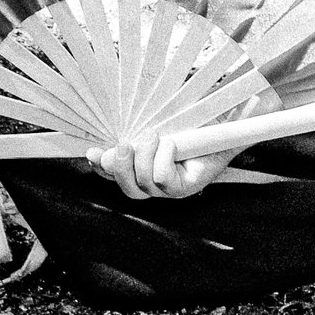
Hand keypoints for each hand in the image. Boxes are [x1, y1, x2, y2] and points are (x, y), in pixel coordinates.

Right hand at [87, 134, 237, 199]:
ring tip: (154, 135)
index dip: (101, 168)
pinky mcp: (185, 188)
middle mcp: (156, 186)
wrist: (224, 125)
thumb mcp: (158, 125)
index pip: (115, 177)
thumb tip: (110, 137)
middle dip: (119, 167)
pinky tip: (172, 144)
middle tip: (123, 145)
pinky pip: (161, 177)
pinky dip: (163, 157)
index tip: (91, 152)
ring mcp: (170, 190)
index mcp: (144, 171)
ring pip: (143, 182)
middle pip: (127, 188)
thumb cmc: (190, 124)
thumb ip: (136, 133)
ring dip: (145, 156)